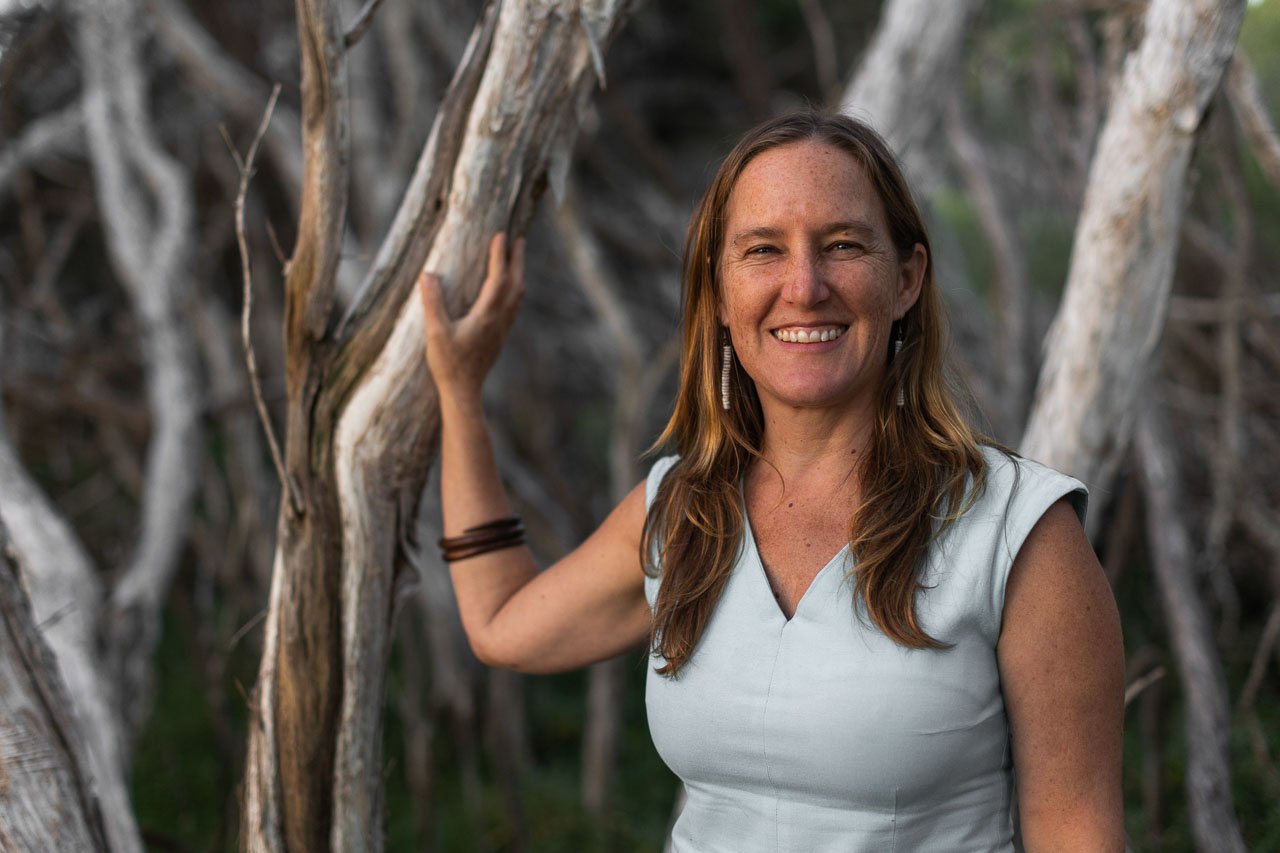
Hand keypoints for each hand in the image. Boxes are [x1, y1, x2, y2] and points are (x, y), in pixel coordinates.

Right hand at [418, 232, 525, 398]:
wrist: (464, 392)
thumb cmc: (448, 364)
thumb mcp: (436, 333)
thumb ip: (433, 303)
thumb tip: (427, 275)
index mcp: (486, 315)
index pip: (497, 278)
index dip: (499, 255)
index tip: (500, 235)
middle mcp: (500, 320)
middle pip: (516, 284)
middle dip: (518, 260)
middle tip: (519, 240)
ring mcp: (502, 329)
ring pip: (518, 296)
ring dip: (519, 274)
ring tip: (517, 260)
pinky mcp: (500, 337)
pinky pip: (514, 307)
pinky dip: (515, 291)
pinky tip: (509, 291)